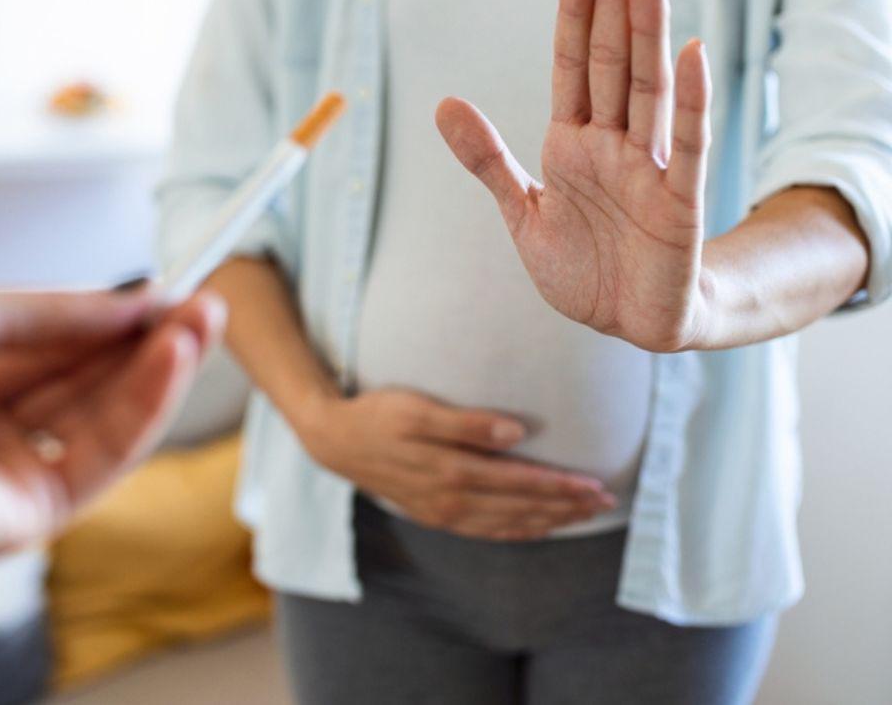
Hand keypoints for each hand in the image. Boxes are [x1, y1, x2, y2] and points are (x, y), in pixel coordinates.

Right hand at [301, 389, 616, 540]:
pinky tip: (534, 527)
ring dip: (548, 521)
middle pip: (522, 508)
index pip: (521, 483)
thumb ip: (468, 423)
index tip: (596, 485)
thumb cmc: (378, 414)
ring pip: (508, 524)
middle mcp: (452, 499)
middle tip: (605, 502)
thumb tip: (518, 433)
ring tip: (582, 516)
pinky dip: (517, 531)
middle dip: (566, 507)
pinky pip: (486, 531)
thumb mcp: (417, 409)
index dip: (561, 486)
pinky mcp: (435, 515)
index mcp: (452, 471)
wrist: (334, 441)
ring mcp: (443, 512)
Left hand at [436, 0, 713, 352]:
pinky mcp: (677, 204)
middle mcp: (613, 144)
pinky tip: (691, 51)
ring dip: (647, 31)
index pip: (572, 64)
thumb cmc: (582, 267)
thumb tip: (443, 102)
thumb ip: (487, 159)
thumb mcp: (522, 213)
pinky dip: (690, 101)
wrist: (628, 322)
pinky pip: (685, 145)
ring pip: (646, 88)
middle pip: (612, 60)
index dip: (575, 12)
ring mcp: (647, 169)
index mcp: (573, 144)